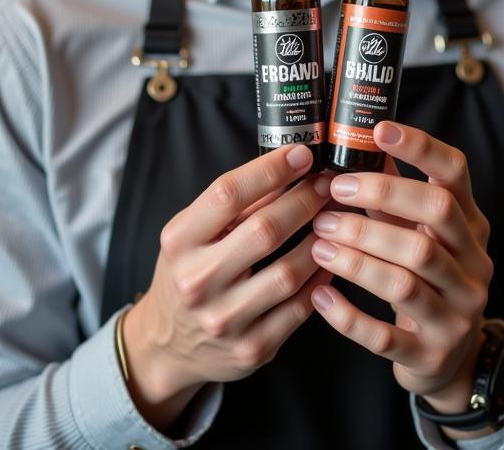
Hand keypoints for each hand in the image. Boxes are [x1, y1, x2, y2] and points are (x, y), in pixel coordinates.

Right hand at [123, 144, 332, 430]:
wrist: (167, 345)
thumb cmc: (187, 273)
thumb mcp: (192, 233)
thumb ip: (234, 204)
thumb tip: (287, 167)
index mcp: (179, 242)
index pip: (227, 194)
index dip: (270, 170)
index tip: (301, 154)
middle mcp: (197, 281)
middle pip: (264, 230)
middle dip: (305, 200)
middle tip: (328, 184)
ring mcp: (225, 319)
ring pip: (288, 272)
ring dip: (320, 240)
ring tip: (335, 218)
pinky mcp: (252, 348)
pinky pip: (300, 309)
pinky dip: (321, 280)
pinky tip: (331, 259)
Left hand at [309, 121, 491, 414]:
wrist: (450, 360)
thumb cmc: (425, 280)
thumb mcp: (419, 231)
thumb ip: (394, 193)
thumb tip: (359, 142)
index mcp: (471, 225)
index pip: (455, 173)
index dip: (420, 147)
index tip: (379, 129)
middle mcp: (473, 264)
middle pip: (436, 214)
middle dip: (380, 196)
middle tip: (331, 192)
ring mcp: (457, 313)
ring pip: (406, 276)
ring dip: (356, 254)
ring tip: (318, 239)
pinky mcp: (431, 355)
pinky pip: (384, 336)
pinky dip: (348, 315)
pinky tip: (320, 295)